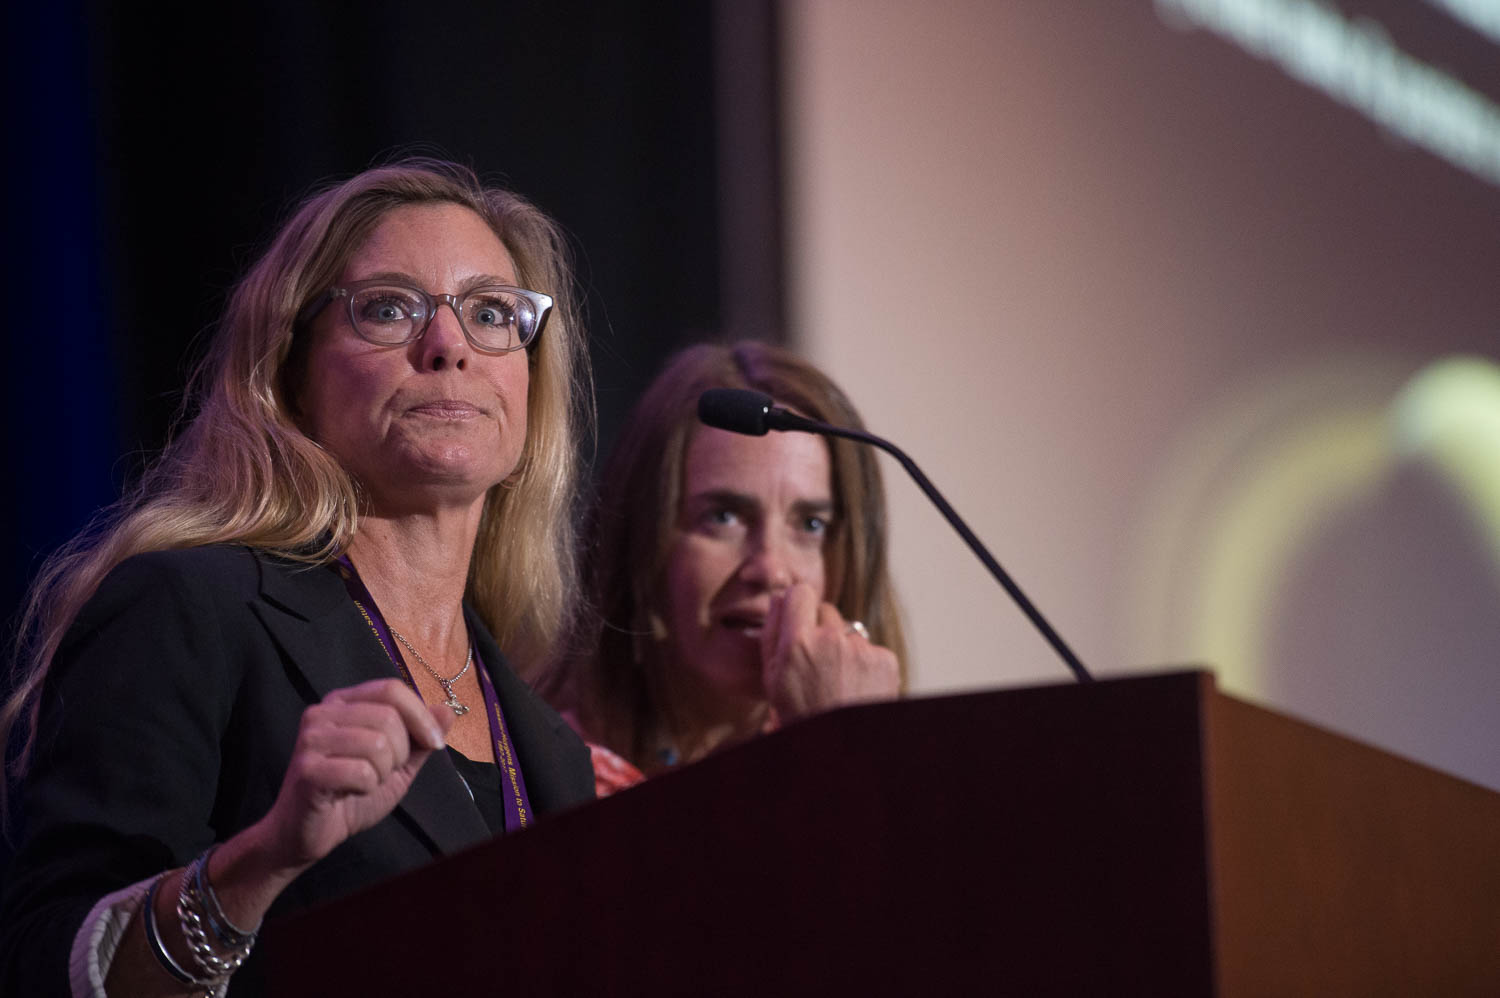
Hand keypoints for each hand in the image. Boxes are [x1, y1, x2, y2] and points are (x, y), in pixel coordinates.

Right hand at [257, 678, 453, 872]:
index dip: (421, 715)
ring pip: (377, 744)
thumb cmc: (351, 793)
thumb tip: (447, 710)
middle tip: (384, 772)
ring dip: (383, 772)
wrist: (305, 834)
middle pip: (388, 717)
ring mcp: (311, 739)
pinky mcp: (307, 769)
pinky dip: (367, 788)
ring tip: (365, 782)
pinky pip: (361, 772)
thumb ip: (420, 738)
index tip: (436, 744)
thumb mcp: (397, 765)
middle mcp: (323, 713)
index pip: (391, 689)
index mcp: (343, 702)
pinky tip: (351, 792)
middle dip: (400, 752)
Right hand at [761, 581, 899, 724]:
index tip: (799, 618)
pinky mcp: (885, 659)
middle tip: (818, 662)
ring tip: (838, 681)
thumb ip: (772, 633)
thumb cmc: (801, 715)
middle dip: (821, 629)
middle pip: (826, 610)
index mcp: (797, 644)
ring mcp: (862, 649)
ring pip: (849, 632)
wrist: (842, 749)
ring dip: (844, 648)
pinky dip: (865, 664)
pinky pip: (871, 648)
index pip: (800, 593)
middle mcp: (831, 640)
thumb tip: (780, 599)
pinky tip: (856, 687)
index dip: (799, 605)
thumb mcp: (773, 678)